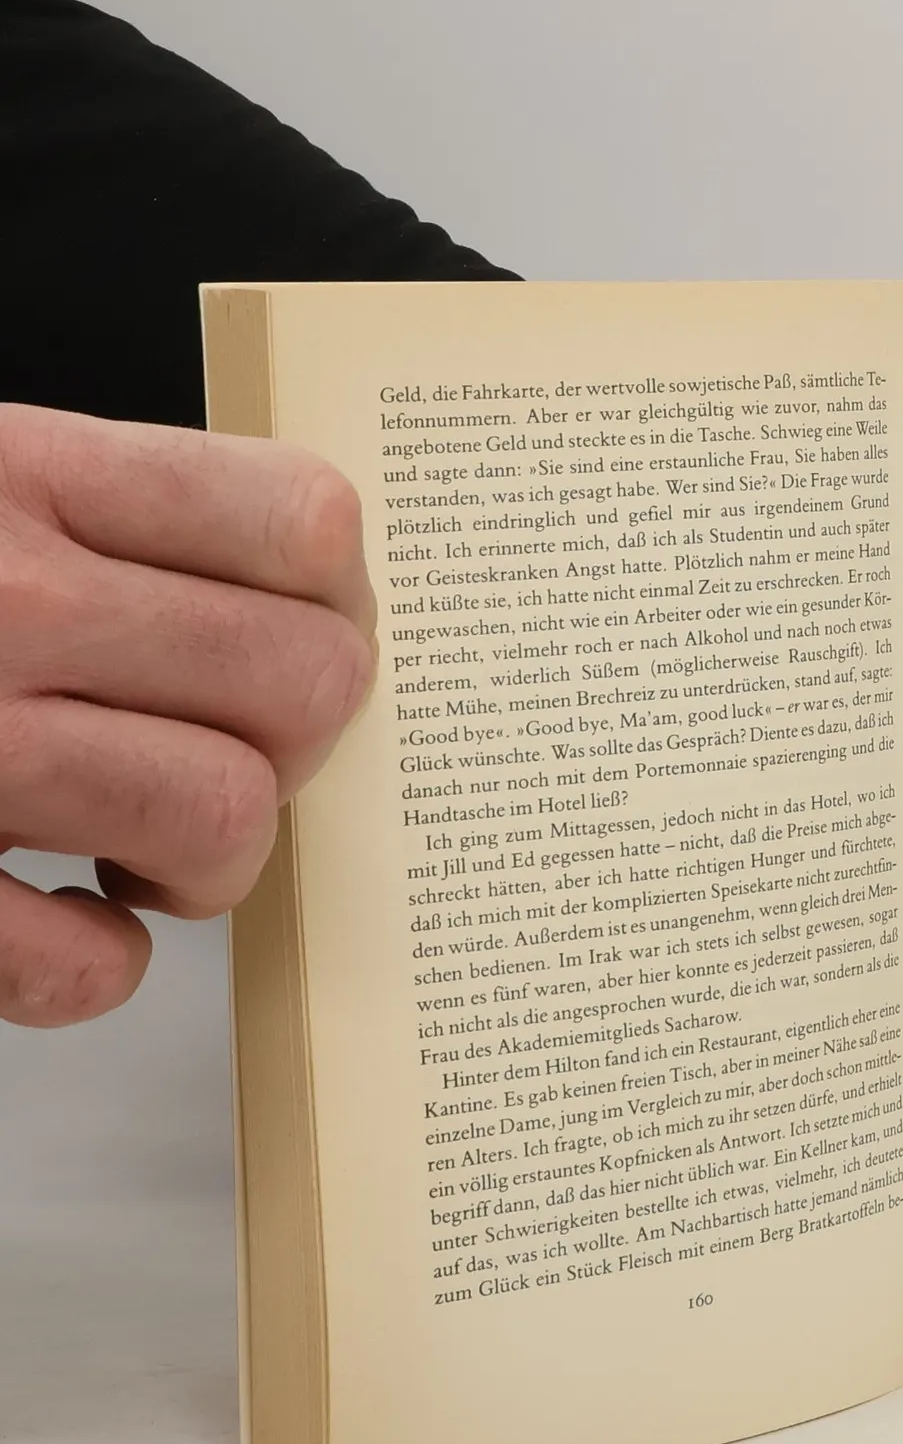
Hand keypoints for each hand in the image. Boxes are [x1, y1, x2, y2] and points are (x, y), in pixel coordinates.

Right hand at [0, 404, 374, 1025]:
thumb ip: (105, 523)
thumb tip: (312, 607)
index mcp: (15, 476)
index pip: (302, 522)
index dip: (330, 603)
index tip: (283, 642)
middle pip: (307, 681)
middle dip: (292, 746)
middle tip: (217, 757)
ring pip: (225, 817)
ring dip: (211, 865)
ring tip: (138, 855)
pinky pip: (83, 964)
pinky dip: (89, 968)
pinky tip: (49, 925)